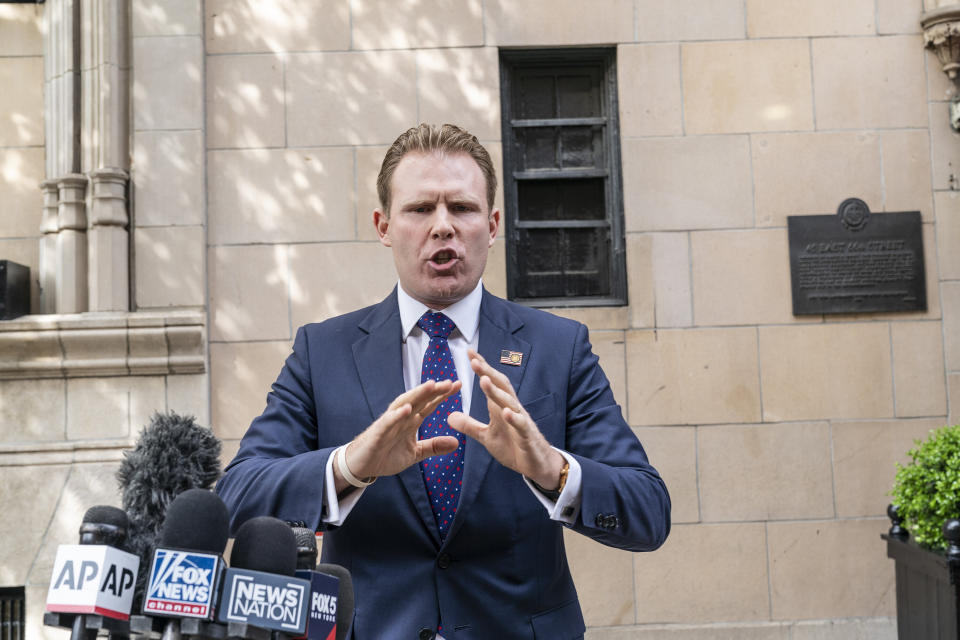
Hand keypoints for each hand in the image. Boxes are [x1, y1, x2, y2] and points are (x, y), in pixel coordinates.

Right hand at [333, 380, 460, 492]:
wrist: (362, 466)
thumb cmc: (386, 455)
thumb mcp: (415, 453)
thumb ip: (433, 446)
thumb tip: (456, 443)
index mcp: (411, 421)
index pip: (429, 404)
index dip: (442, 395)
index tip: (458, 385)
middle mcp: (401, 418)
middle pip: (419, 400)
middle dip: (434, 390)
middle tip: (450, 382)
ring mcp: (389, 423)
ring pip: (404, 404)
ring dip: (417, 394)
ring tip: (431, 385)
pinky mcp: (378, 433)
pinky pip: (388, 422)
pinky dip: (397, 415)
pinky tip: (407, 408)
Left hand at [448, 350, 565, 488]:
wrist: (537, 465)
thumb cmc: (514, 447)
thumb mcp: (486, 436)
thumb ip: (469, 425)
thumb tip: (449, 416)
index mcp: (501, 407)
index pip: (492, 382)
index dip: (482, 368)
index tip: (469, 353)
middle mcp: (512, 409)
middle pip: (501, 386)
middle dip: (488, 373)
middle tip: (474, 361)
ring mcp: (521, 421)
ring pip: (510, 402)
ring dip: (497, 392)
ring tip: (484, 381)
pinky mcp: (528, 436)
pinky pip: (521, 424)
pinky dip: (514, 417)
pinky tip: (506, 412)